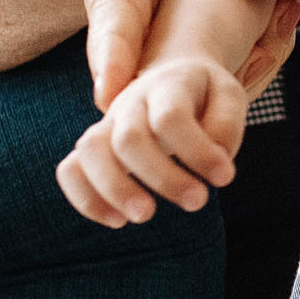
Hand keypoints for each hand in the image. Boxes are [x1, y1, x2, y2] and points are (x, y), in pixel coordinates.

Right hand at [56, 56, 250, 227]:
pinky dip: (85, 199)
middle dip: (162, 177)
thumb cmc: (205, 95)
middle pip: (129, 138)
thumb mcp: (229, 95)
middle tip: (197, 202)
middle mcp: (131, 102)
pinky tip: (117, 221)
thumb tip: (217, 164)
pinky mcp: (93, 148)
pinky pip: (70, 170)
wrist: (172, 77)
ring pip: (91, 150)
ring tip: (145, 216)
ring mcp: (107, 123)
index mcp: (169, 85)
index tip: (225, 177)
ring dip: (115, 189)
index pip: (171, 117)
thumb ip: (226, 125)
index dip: (198, 151)